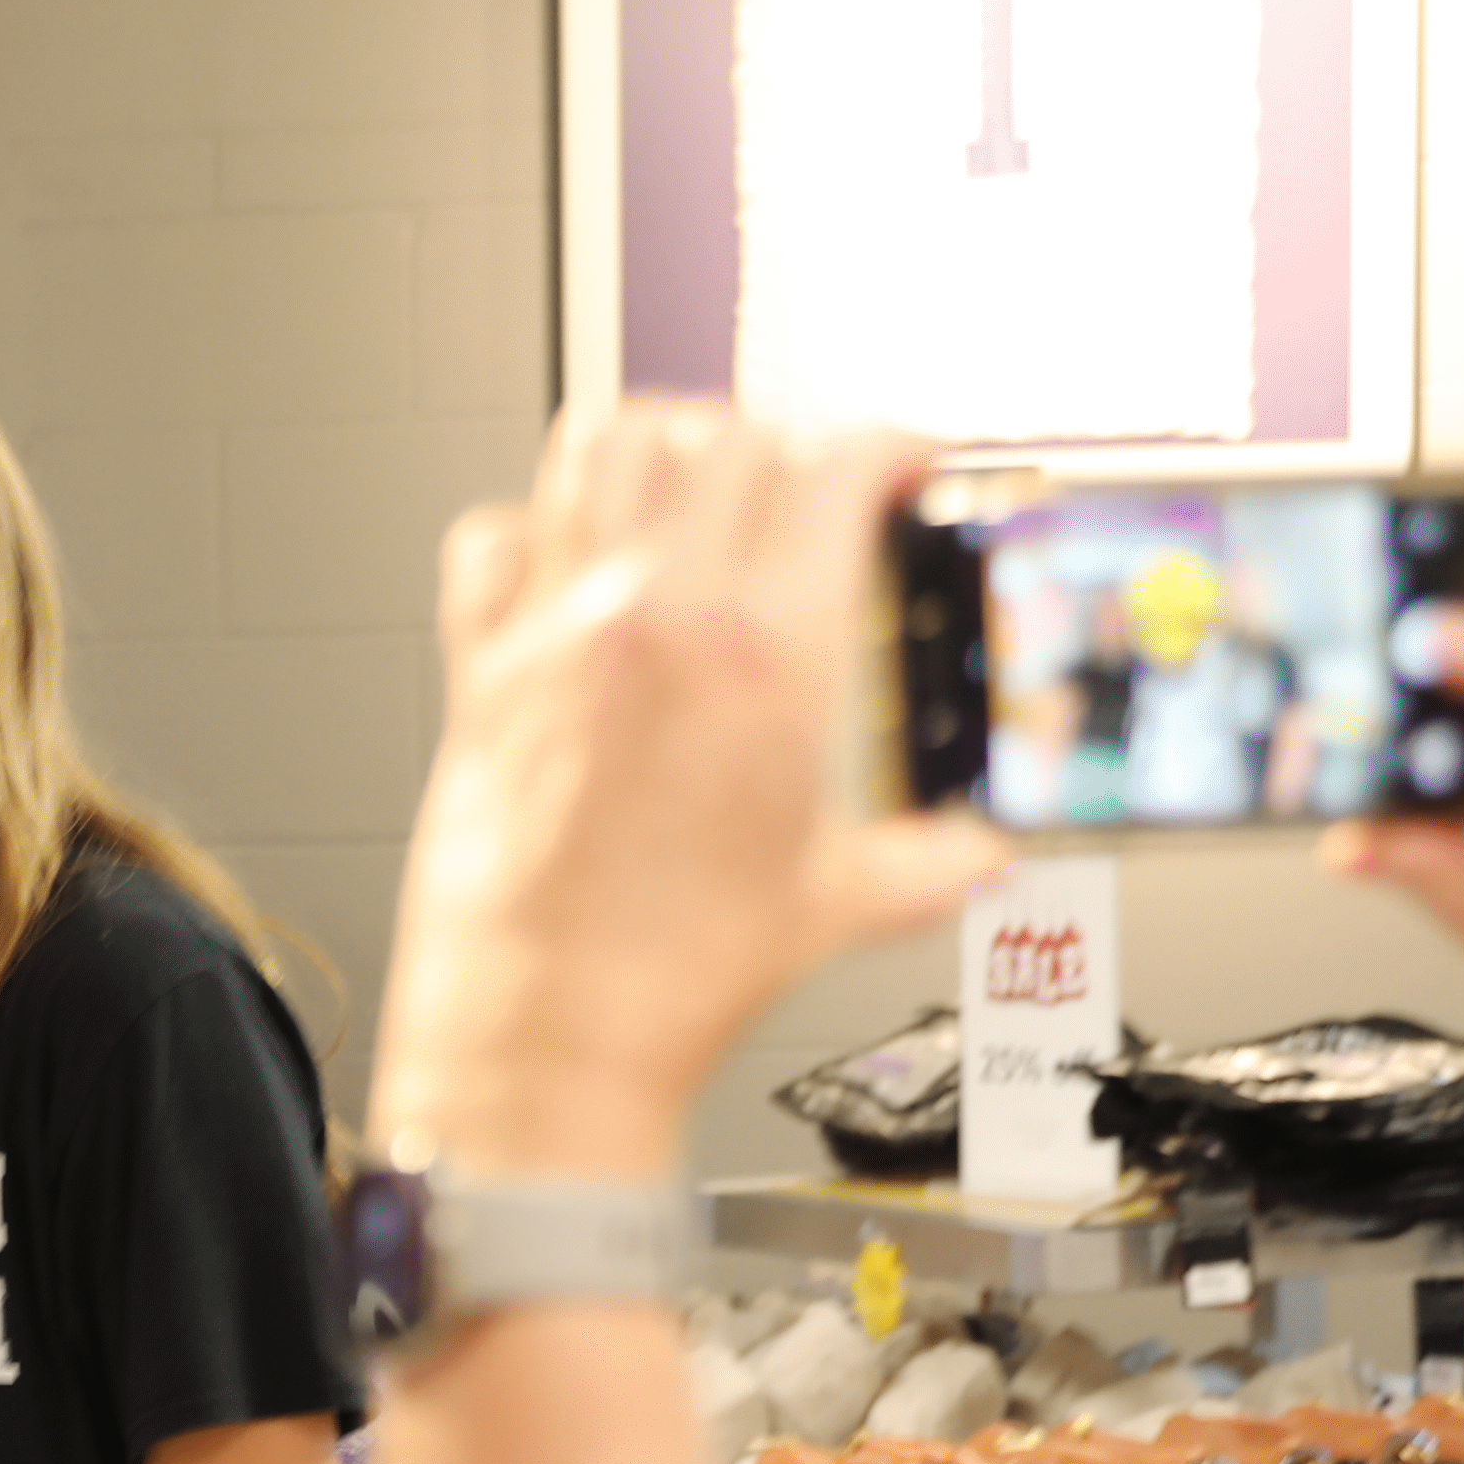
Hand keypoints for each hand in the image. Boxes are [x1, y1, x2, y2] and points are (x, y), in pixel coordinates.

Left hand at [376, 403, 1011, 1175]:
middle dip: (783, 446)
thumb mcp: (833, 903)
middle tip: (804, 488)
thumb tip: (979, 857)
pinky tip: (568, 554)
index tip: (902, 461)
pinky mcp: (484, 662)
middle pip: (729, 434)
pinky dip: (531, 524)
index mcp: (771, 651)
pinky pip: (493, 534)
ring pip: (605, 442)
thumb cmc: (669, 973)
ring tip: (691, 477)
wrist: (545, 1029)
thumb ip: (928, 864)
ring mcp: (563, 626)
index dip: (887, 446)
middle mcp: (663, 612)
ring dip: (660, 443)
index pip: (838, 465)